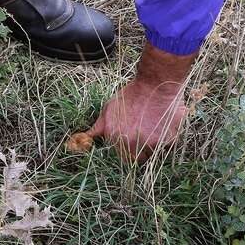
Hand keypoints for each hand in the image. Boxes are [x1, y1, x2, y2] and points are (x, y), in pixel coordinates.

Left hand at [74, 42, 195, 160]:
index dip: (127, 154)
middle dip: (141, 152)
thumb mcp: (108, 110)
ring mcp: (149, 143)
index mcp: (115, 138)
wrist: (155, 84)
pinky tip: (163, 126)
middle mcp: (131, 143)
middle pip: (137, 161)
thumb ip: (97, 129)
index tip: (132, 146)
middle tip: (144, 137)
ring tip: (153, 129)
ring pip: (152, 156)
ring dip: (153, 148)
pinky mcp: (166, 140)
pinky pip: (166, 148)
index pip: (121, 160)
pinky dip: (166, 141)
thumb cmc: (131, 95)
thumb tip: (77, 140)